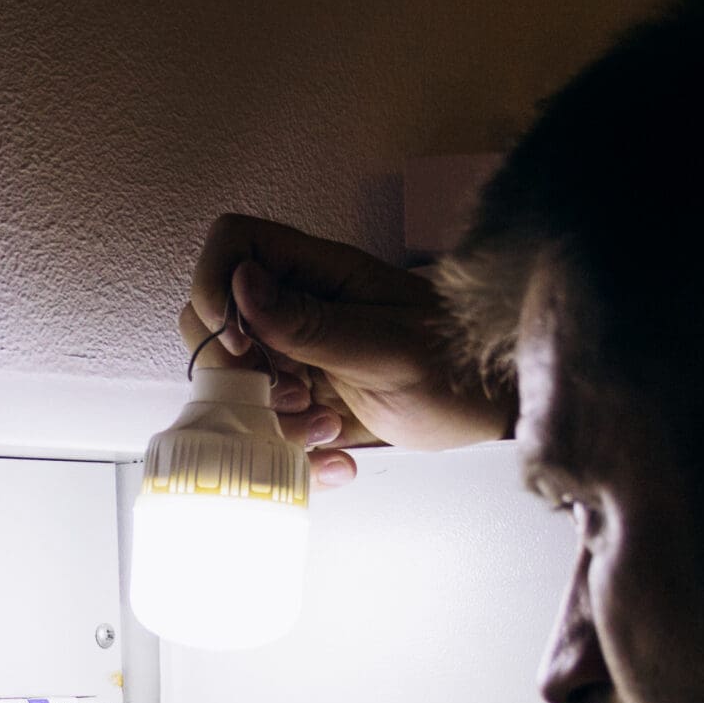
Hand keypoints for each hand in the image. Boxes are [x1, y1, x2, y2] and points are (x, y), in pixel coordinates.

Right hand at [178, 213, 513, 485]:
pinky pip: (265, 422)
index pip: (234, 243)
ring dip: (264, 418)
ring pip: (233, 378)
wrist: (490, 409)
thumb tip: (242, 283)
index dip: (216, 286)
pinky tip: (334, 459)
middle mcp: (299, 308)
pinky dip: (289, 450)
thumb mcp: (387, 347)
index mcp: (319, 274)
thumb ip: (311, 321)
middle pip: (213, 317)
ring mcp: (298, 354)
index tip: (240, 341)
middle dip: (237, 371)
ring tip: (325, 431)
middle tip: (291, 397)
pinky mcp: (305, 400)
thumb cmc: (456, 365)